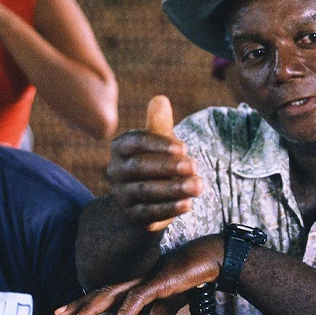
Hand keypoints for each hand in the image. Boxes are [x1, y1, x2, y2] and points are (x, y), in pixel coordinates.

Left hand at [56, 234, 223, 314]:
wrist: (214, 258)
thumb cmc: (194, 275)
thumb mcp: (175, 300)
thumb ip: (162, 313)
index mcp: (139, 282)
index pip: (107, 293)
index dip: (86, 303)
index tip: (67, 314)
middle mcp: (139, 279)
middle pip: (103, 292)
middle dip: (80, 305)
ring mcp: (148, 279)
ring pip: (114, 295)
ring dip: (92, 309)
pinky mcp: (160, 281)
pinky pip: (138, 298)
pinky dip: (126, 314)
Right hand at [108, 96, 203, 230]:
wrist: (146, 199)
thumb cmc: (156, 161)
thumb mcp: (159, 143)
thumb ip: (159, 124)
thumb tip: (160, 98)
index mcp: (120, 148)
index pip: (135, 143)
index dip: (159, 144)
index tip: (184, 147)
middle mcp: (116, 171)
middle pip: (140, 168)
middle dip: (169, 167)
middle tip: (194, 166)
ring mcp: (122, 195)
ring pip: (146, 191)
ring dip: (174, 189)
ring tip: (198, 186)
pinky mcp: (133, 216)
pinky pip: (150, 212)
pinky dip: (169, 209)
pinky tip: (188, 204)